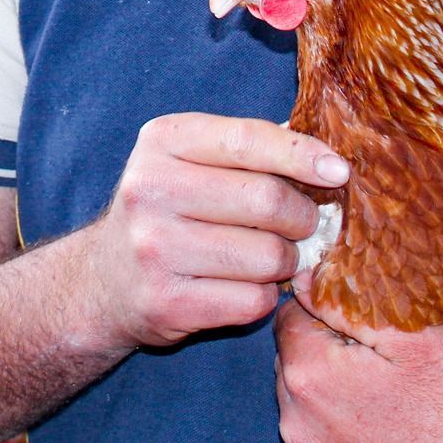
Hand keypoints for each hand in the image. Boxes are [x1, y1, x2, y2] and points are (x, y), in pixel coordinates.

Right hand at [80, 113, 348, 349]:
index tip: (338, 171)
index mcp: (162, 140)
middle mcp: (150, 187)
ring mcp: (153, 247)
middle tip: (302, 224)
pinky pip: (253, 301)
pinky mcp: (165, 302)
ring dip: (286, 260)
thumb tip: (325, 158)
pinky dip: (264, 295)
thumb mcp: (189, 158)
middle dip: (301, 216)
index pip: (247, 140)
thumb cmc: (168, 207)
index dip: (301, 154)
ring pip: (267, 255)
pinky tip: (246, 285)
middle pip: (266, 200)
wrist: (104, 278)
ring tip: (271, 256)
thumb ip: (246, 148)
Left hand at [275, 285, 442, 442]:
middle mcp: (298, 420)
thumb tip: (301, 279)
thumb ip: (343, 304)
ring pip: (301, 398)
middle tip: (374, 355)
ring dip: (327, 387)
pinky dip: (335, 425)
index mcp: (310, 374)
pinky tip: (376, 422)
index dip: (321, 310)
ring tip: (379, 390)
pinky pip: (316, 436)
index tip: (356, 320)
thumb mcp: (411, 335)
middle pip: (292, 359)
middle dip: (322, 348)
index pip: (287, 317)